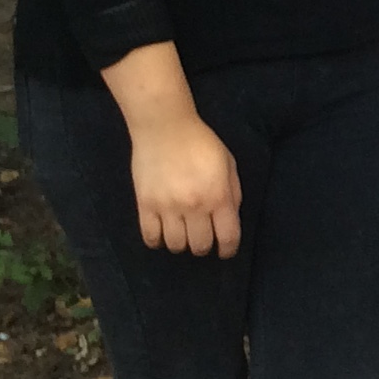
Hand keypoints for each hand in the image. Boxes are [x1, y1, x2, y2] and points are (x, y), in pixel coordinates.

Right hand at [129, 108, 240, 257]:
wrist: (165, 127)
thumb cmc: (201, 143)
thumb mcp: (229, 165)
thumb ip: (233, 194)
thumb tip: (230, 220)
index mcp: (218, 197)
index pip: (227, 238)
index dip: (228, 250)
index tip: (225, 251)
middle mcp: (194, 206)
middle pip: (199, 246)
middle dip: (204, 246)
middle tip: (202, 237)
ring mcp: (167, 207)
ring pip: (175, 245)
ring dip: (181, 243)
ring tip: (182, 233)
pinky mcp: (145, 205)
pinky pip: (150, 237)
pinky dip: (157, 241)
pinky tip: (162, 232)